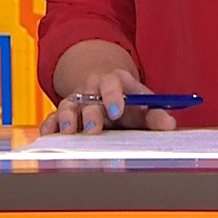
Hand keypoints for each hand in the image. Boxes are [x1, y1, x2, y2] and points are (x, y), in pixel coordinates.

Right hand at [38, 68, 177, 134]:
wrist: (102, 87)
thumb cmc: (126, 100)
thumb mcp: (142, 102)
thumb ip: (155, 114)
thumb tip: (169, 125)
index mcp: (113, 81)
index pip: (112, 84)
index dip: (113, 97)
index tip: (117, 111)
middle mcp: (90, 88)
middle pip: (88, 98)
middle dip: (91, 114)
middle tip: (94, 130)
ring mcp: (74, 100)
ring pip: (67, 107)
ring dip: (67, 120)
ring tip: (69, 134)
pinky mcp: (62, 113)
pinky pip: (52, 118)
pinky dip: (49, 126)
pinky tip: (47, 136)